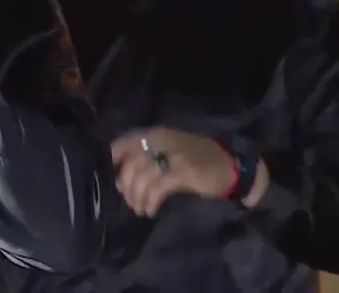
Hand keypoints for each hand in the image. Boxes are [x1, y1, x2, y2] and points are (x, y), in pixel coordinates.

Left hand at [111, 127, 245, 216]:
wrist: (232, 164)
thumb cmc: (197, 158)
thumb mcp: (168, 150)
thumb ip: (145, 157)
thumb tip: (119, 178)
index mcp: (154, 134)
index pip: (121, 144)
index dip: (112, 163)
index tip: (112, 180)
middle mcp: (160, 141)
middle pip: (130, 164)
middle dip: (125, 186)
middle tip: (129, 200)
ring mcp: (172, 155)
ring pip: (141, 177)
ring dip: (136, 197)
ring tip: (140, 209)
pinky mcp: (183, 172)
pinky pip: (157, 188)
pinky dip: (149, 201)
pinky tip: (150, 210)